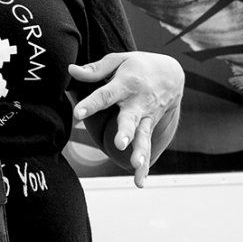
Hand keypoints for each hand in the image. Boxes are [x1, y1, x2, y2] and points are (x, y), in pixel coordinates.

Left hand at [69, 51, 183, 187]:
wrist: (171, 74)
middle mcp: (137, 102)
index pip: (105, 95)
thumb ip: (95, 69)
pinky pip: (148, 146)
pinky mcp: (151, 126)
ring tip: (135, 165)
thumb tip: (70, 70)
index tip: (78, 114)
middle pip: (130, 119)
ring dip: (140, 151)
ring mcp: (146, 116)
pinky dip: (145, 165)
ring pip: (143, 136)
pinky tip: (139, 181)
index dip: (91, 104)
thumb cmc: (137, 66)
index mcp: (125, 84)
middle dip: (126, 132)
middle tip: (119, 143)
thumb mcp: (118, 60)